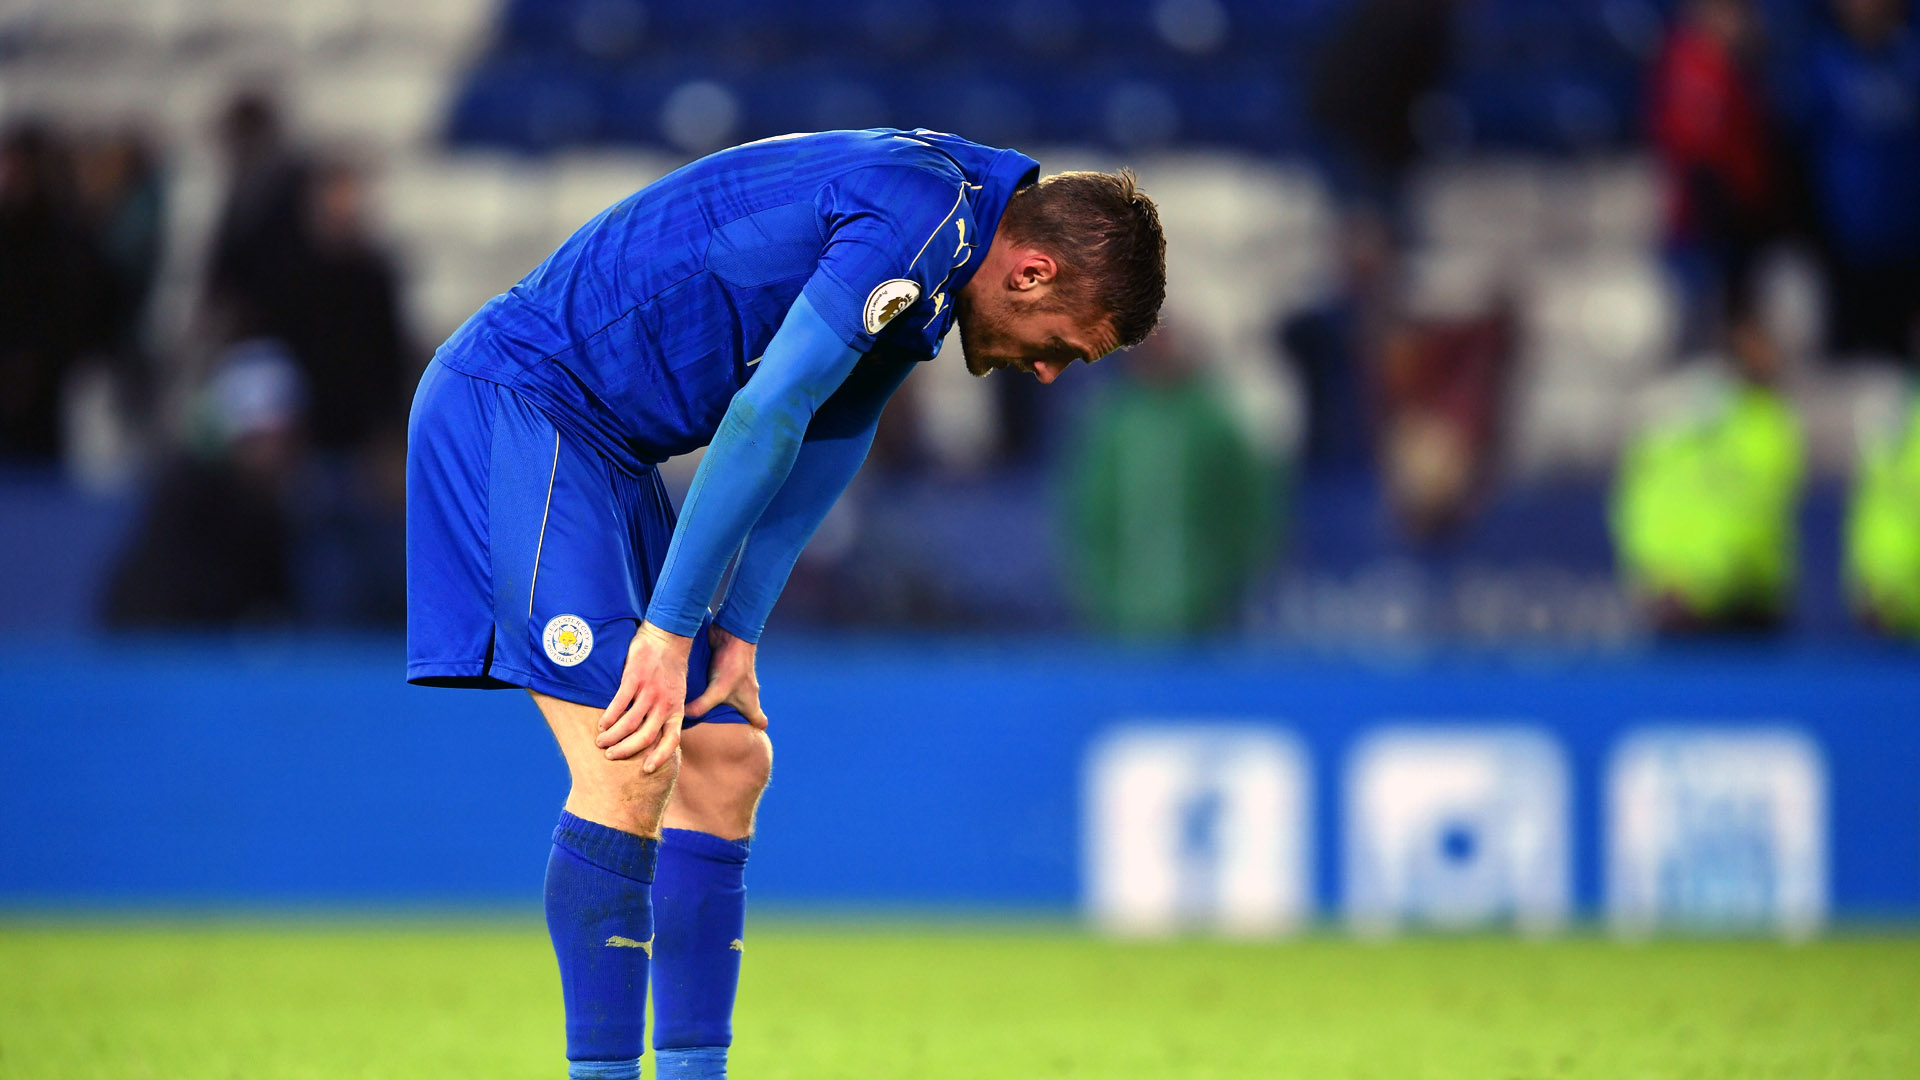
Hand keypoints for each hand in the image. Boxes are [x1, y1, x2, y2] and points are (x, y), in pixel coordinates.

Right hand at [597, 621, 693, 770]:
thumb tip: (656, 735)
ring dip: (612, 736)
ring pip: (629, 723)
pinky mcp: (635, 678)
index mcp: (676, 710)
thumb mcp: (677, 694)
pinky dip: (608, 717)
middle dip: (625, 750)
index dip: (659, 757)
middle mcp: (664, 704)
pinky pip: (619, 704)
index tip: (646, 769)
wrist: (668, 638)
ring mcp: (650, 691)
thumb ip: (667, 713)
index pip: (672, 740)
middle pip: (644, 737)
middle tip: (610, 756)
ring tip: (601, 741)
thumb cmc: (670, 669)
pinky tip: (601, 724)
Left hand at [686, 624, 768, 729]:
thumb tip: (684, 717)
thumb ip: (702, 706)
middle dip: (729, 724)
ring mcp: (733, 684)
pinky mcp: (722, 674)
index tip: (742, 744)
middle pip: (741, 714)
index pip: (760, 723)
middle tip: (711, 734)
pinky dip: (706, 692)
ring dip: (714, 707)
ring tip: (695, 717)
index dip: (754, 734)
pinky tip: (690, 696)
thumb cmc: (733, 664)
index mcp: (750, 702)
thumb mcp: (718, 690)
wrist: (732, 633)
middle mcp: (744, 694)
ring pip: (726, 701)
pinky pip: (714, 688)